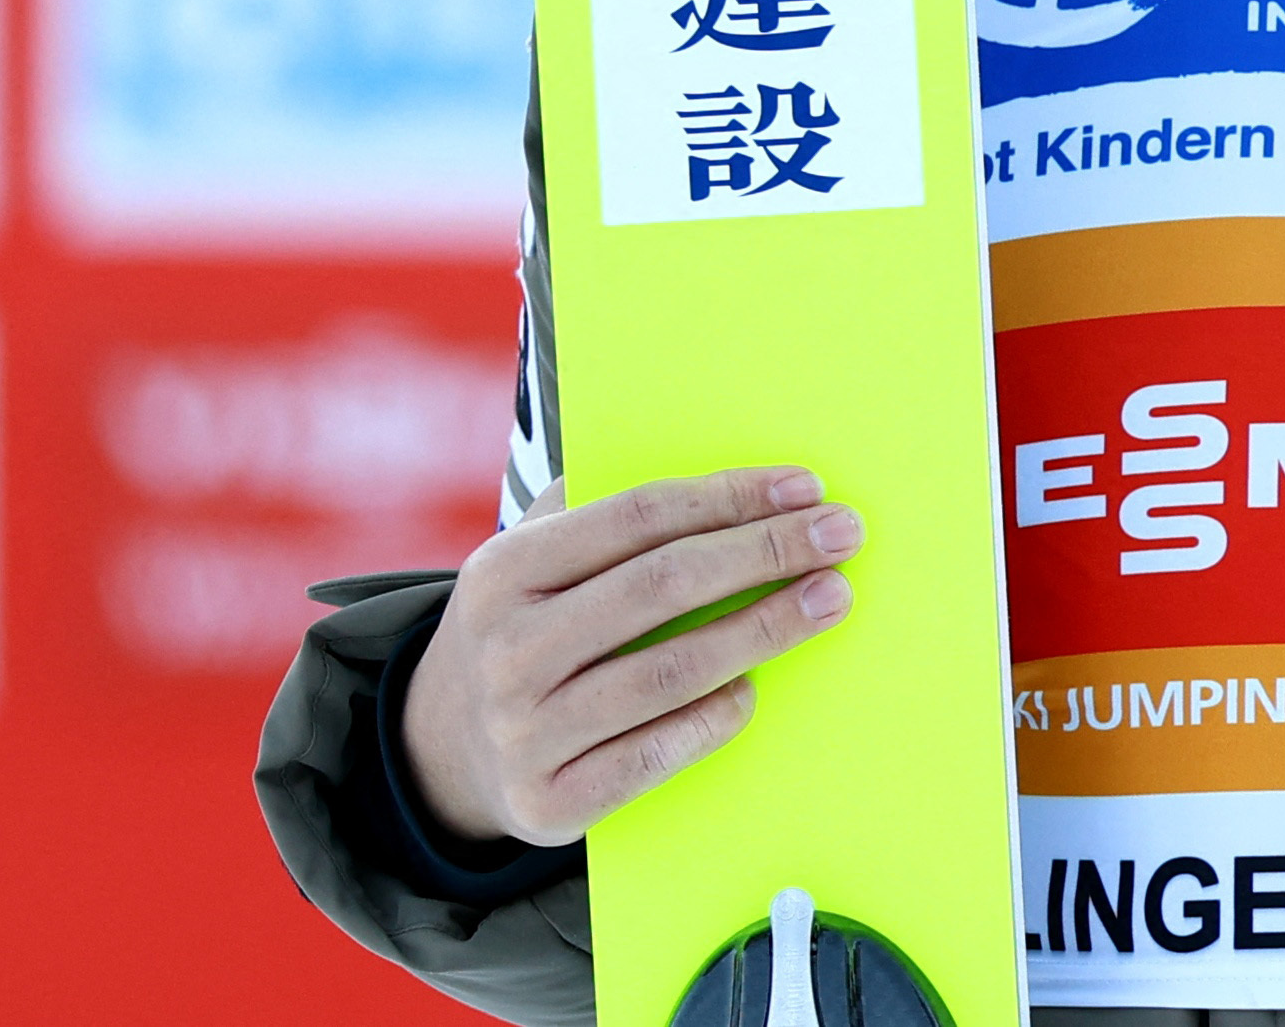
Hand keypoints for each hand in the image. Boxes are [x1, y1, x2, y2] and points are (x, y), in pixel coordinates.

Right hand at [399, 467, 862, 847]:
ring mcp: (526, 732)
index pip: (639, 515)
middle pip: (665, 585)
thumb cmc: (522, 630)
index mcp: (504, 570)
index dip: (730, 497)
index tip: (806, 487)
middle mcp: (509, 649)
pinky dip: (715, 715)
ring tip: (830, 599)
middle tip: (842, 535)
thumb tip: (724, 481)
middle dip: (766, 553)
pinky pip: (656, 754)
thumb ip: (596, 510)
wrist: (442, 752)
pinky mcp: (550, 802)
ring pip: (670, 670)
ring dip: (765, 629)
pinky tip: (755, 687)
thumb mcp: (528, 559)